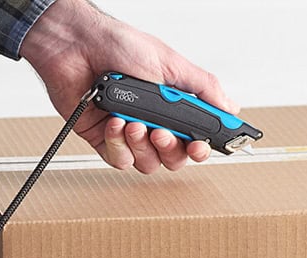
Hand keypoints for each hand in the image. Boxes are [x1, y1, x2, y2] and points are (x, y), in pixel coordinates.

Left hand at [19, 0, 239, 172]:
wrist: (76, 45)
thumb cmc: (118, 47)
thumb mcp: (170, 63)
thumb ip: (202, 88)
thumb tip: (230, 107)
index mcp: (171, 108)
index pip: (193, 139)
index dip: (199, 148)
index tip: (200, 146)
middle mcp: (152, 124)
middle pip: (172, 159)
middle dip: (169, 149)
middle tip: (161, 132)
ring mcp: (129, 135)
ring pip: (147, 163)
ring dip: (141, 146)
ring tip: (133, 122)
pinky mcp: (105, 141)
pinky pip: (120, 160)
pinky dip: (118, 144)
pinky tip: (114, 122)